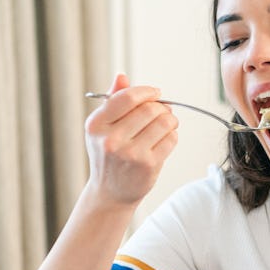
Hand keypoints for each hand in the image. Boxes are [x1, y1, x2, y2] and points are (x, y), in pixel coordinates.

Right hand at [84, 73, 178, 205]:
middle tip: (164, 111)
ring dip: (171, 120)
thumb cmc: (108, 156)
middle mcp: (111, 139)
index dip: (147, 92)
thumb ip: (113, 101)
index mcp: (97, 124)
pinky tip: (166, 138)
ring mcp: (130, 154)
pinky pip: (171, 139)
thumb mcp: (102, 128)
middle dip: (161, 107)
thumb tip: (122, 76)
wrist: (110, 193)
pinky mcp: (148, 165)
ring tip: (167, 124)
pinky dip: (172, 135)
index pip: (128, 97)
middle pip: (149, 109)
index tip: (156, 93)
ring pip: (163, 122)